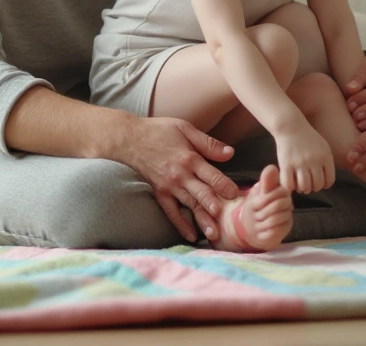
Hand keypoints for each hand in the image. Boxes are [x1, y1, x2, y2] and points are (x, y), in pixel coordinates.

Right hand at [116, 117, 238, 242]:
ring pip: (189, 205)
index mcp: (189, 158)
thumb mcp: (185, 129)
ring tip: (214, 233)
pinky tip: (191, 236)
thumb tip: (230, 153)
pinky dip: (180, 224)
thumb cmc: (159, 131)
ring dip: (202, 219)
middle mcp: (180, 175)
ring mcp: (169, 186)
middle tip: (225, 217)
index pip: (211, 175)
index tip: (235, 194)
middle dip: (214, 205)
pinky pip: (171, 212)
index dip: (224, 185)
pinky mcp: (159, 193)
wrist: (130, 139)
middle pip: (201, 193)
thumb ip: (208, 143)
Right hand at [274, 122, 334, 193]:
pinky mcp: (286, 165)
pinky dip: (290, 187)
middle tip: (308, 184)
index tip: (319, 183)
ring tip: (299, 184)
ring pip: (304, 187)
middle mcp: (314, 161)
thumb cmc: (307, 138)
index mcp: (325, 157)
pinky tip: (290, 182)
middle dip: (313, 188)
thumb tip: (326, 182)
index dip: (324, 185)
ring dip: (302, 189)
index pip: (329, 180)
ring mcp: (300, 163)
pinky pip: (289, 184)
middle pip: (317, 185)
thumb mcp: (323, 147)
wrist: (290, 127)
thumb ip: (327, 163)